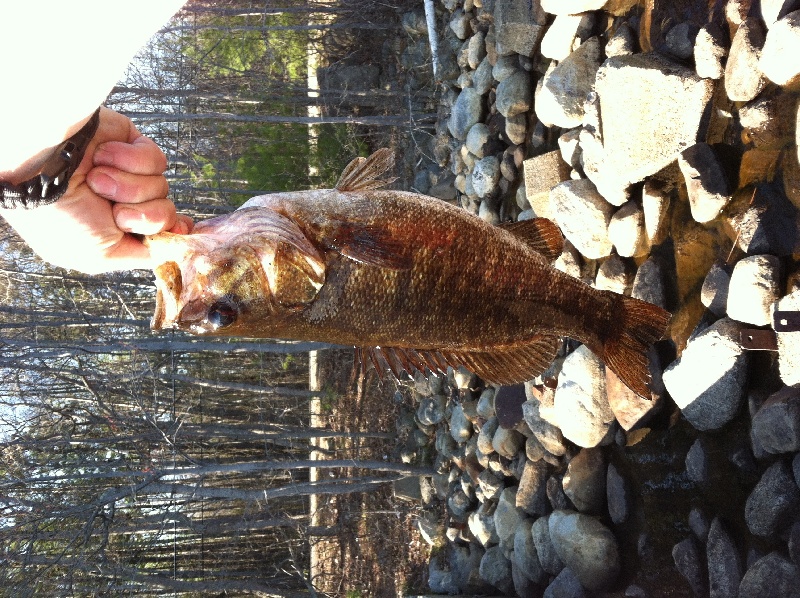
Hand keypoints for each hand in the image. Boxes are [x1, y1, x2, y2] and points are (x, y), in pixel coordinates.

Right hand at [0, 107, 192, 273]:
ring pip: (162, 187)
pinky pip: (156, 160)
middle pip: (166, 214)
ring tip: (96, 180)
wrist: (41, 166)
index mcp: (117, 232)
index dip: (173, 233)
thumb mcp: (100, 255)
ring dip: (128, 186)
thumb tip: (178, 247)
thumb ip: (143, 254)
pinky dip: (130, 160)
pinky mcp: (132, 145)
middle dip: (143, 214)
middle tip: (113, 209)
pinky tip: (103, 157)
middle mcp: (124, 204)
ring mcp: (129, 175)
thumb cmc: (60, 216)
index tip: (177, 230)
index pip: (163, 234)